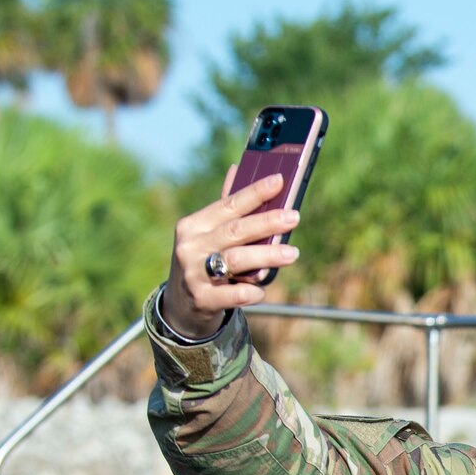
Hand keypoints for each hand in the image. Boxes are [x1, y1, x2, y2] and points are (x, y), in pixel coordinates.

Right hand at [161, 167, 302, 338]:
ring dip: (265, 256)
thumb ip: (226, 208)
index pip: (228, 205)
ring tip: (292, 253)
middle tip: (294, 217)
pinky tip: (261, 290)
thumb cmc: (204, 261)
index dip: (254, 193)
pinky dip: (249, 292)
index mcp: (194, 225)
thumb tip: (237, 169)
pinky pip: (231, 294)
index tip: (279, 181)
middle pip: (235, 231)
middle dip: (266, 223)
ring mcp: (194, 273)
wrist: (181, 305)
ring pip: (235, 260)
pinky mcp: (201, 299)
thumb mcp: (208, 235)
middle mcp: (191, 246)